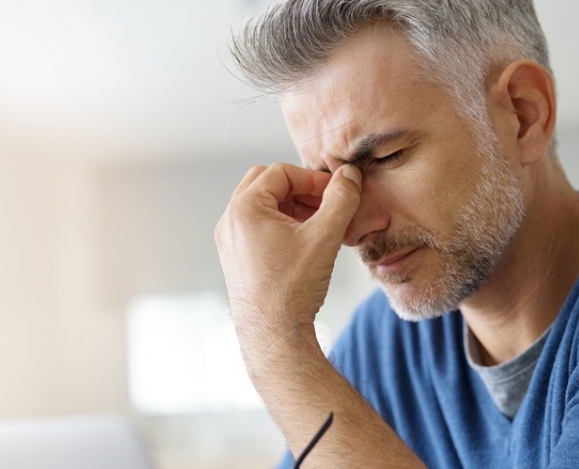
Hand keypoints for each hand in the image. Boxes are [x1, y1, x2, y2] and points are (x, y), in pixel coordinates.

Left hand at [215, 162, 361, 343]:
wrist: (274, 336)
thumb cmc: (293, 290)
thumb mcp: (324, 237)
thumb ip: (340, 199)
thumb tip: (349, 175)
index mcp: (244, 209)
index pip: (281, 172)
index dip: (313, 179)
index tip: (337, 193)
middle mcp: (230, 221)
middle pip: (266, 183)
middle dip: (299, 189)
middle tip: (325, 206)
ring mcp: (229, 241)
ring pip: (262, 206)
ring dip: (291, 207)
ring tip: (319, 226)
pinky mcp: (236, 258)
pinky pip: (257, 227)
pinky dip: (281, 225)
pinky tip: (305, 244)